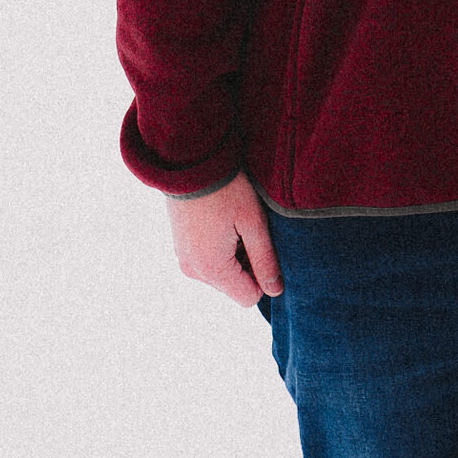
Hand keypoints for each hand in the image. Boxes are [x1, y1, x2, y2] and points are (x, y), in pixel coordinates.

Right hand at [166, 170, 282, 307]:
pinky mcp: (181, 247)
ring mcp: (184, 259)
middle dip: (248, 263)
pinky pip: (208, 260)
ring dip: (234, 254)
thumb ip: (265, 260)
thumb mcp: (253, 222)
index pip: (249, 297)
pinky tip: (222, 220)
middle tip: (249, 229)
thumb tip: (276, 291)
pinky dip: (220, 247)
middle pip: (235, 285)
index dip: (263, 274)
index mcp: (212, 269)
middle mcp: (194, 271)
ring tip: (235, 221)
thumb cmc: (226, 188)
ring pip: (222, 273)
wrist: (190, 160)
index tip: (265, 245)